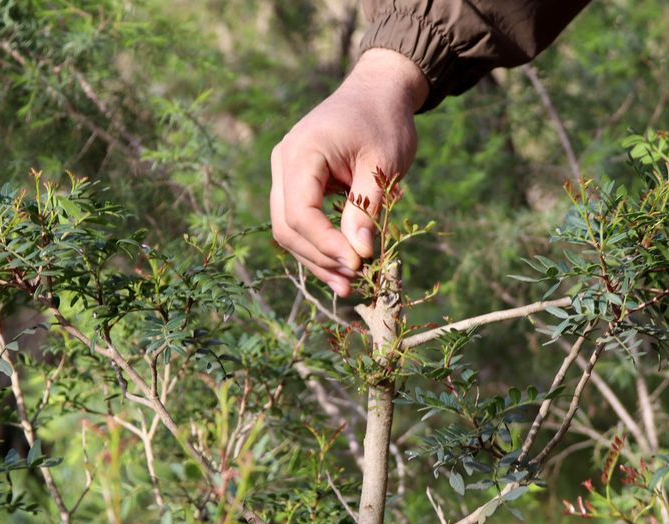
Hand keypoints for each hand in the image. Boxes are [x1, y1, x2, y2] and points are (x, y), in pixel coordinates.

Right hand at [270, 48, 427, 295]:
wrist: (378, 92)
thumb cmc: (384, 122)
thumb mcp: (382, 164)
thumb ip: (366, 207)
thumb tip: (358, 253)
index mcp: (301, 152)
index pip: (299, 212)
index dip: (325, 244)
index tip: (357, 264)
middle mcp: (284, 163)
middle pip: (287, 226)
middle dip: (319, 258)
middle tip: (353, 283)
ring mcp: (286, 173)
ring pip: (289, 229)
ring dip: (317, 259)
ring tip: (348, 285)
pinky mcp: (297, 183)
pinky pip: (300, 221)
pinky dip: (319, 245)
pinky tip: (341, 267)